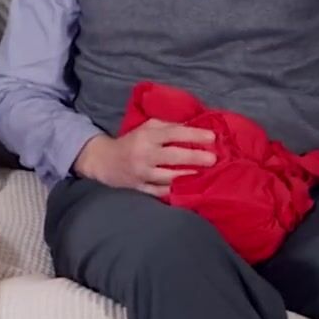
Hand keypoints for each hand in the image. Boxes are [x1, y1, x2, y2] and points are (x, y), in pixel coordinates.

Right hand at [73, 119, 215, 195]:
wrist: (104, 161)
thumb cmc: (131, 141)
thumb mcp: (146, 127)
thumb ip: (168, 126)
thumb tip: (193, 127)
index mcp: (146, 136)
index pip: (173, 133)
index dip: (193, 134)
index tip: (212, 137)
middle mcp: (144, 154)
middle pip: (173, 156)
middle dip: (195, 157)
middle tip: (213, 158)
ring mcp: (142, 172)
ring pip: (168, 176)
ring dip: (188, 175)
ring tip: (204, 174)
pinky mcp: (139, 187)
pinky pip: (159, 191)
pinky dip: (173, 190)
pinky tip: (187, 189)